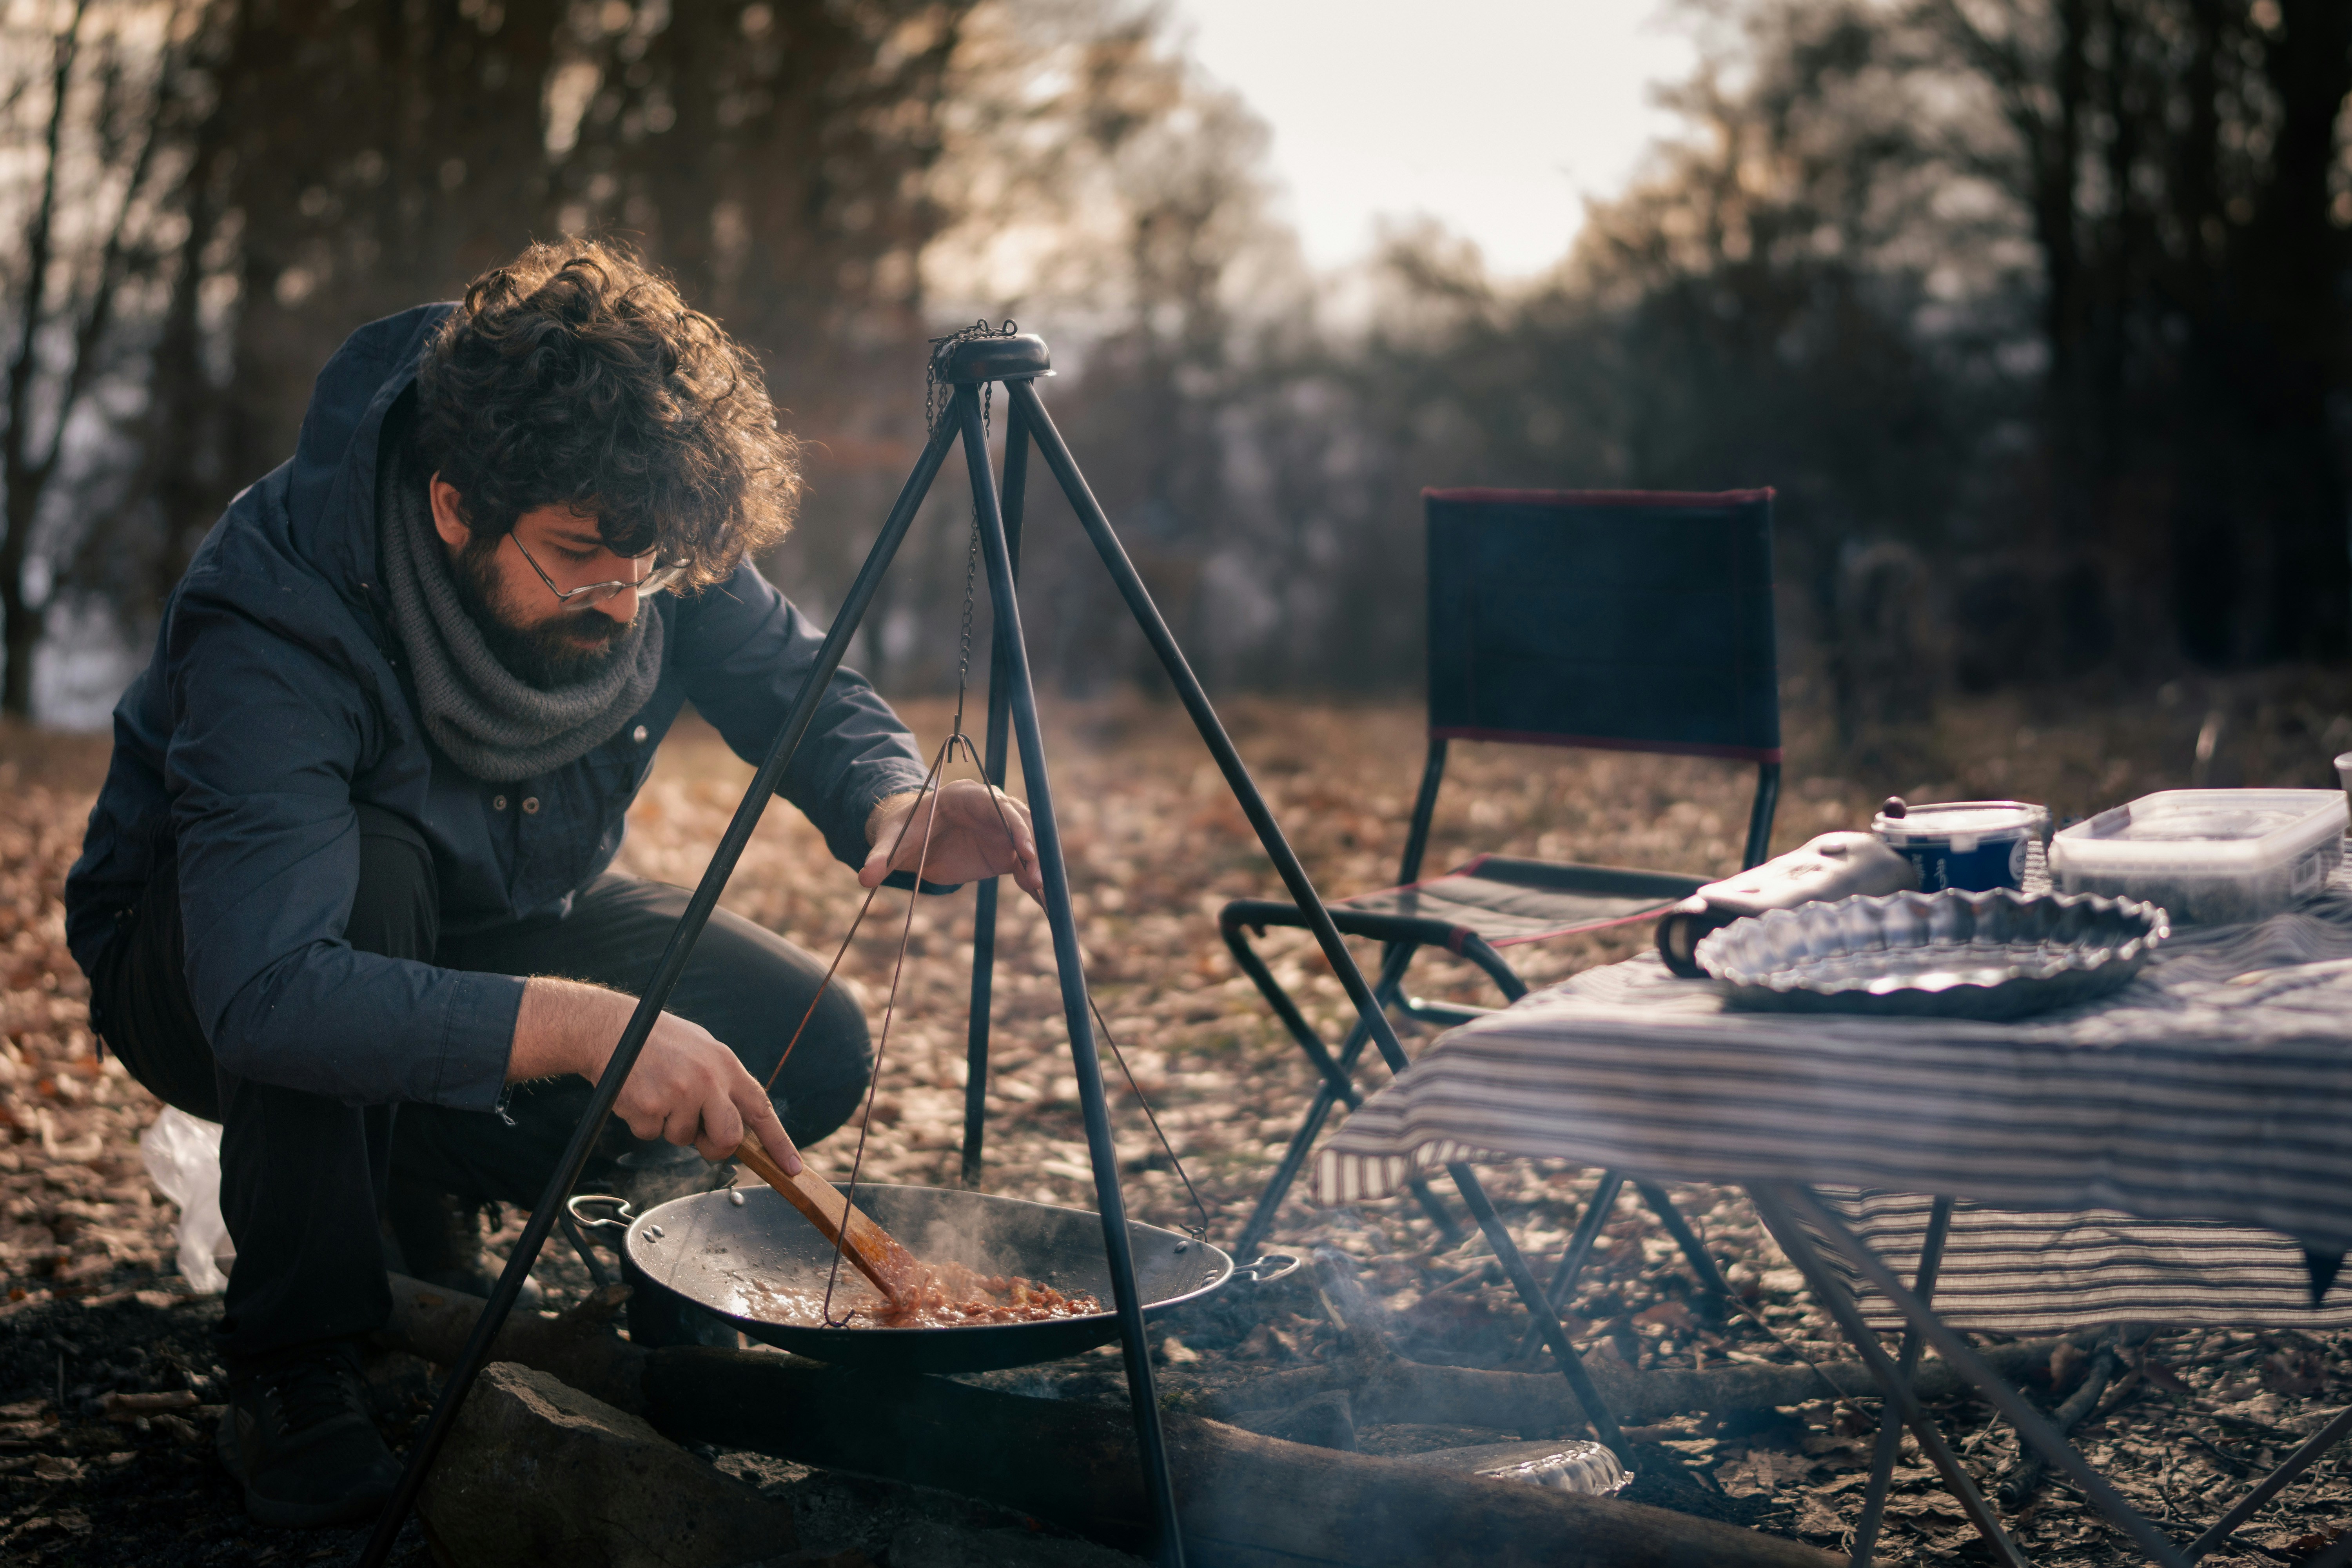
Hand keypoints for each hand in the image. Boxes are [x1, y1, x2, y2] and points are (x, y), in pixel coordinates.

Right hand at [508, 979, 800, 1170]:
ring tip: (657, 1091)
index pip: (760, 1109)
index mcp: (725, 1065)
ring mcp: (679, 1094)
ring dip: (668, 1126)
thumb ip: (722, 1082)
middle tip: (697, 1135)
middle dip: (714, 1146)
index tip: (792, 1167)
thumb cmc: (658, 1041)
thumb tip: (735, 1122)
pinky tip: (637, 1093)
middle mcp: (708, 1080)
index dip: (778, 1142)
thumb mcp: (702, 1049)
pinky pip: (650, 1135)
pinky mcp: (649, 1107)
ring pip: (682, 1139)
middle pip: (728, 1138)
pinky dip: (642, 1122)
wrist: (611, 1028)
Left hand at [860, 779, 1042, 898]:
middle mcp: (991, 809)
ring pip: (1029, 844)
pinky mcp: (1004, 853)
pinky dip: (1033, 880)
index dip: (1013, 825)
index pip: (997, 804)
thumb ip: (881, 857)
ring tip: (1041, 893)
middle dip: (1032, 849)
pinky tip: (1043, 901)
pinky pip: (1024, 865)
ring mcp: (1001, 831)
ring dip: (1037, 867)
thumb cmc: (904, 832)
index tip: (1023, 850)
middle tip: (1037, 877)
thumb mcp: (891, 842)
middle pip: (1021, 823)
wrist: (913, 840)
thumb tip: (865, 878)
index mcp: (965, 796)